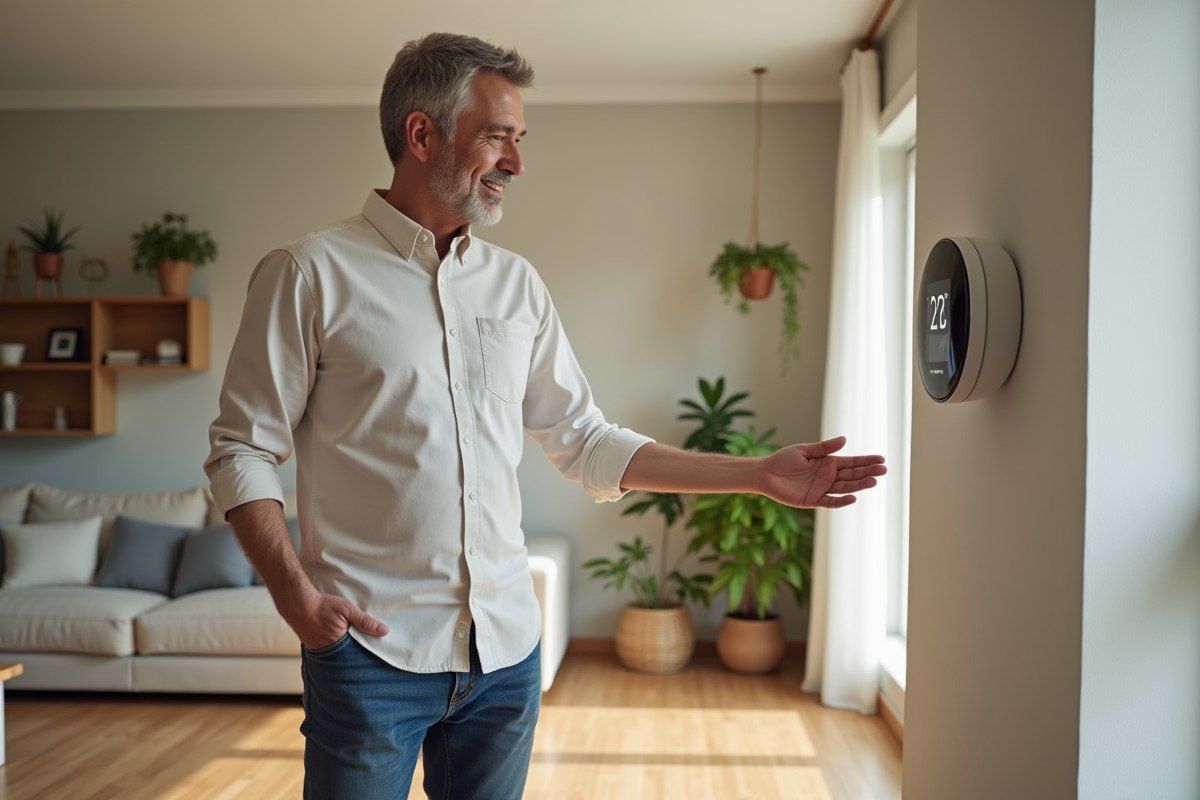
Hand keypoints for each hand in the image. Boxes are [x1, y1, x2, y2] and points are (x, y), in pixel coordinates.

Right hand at [285, 590, 389, 649]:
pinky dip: (337, 646)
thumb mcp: (347, 610)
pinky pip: (330, 650)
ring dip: (348, 649)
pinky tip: (342, 640)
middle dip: (358, 652)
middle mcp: (330, 652)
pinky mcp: (315, 647)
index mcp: (340, 645)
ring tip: (355, 643)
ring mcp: (321, 651)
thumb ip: (365, 621)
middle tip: (369, 649)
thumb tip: (384, 631)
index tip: (379, 652)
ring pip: (340, 653)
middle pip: (350, 655)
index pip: (359, 653)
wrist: (298, 603)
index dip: (368, 651)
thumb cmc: (323, 606)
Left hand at [758, 436, 886, 508]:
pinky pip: (830, 502)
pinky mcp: (813, 500)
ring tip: (873, 481)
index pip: (851, 462)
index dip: (866, 461)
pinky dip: (841, 501)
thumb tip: (845, 440)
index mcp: (828, 463)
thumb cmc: (783, 460)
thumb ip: (824, 448)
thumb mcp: (804, 450)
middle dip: (868, 472)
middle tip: (883, 470)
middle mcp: (828, 476)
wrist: (765, 473)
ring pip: (844, 488)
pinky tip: (852, 497)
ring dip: (859, 485)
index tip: (881, 459)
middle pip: (852, 475)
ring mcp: (821, 489)